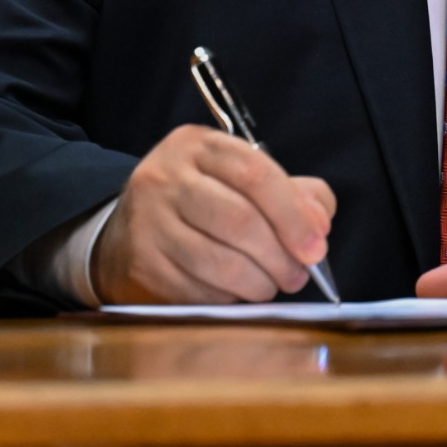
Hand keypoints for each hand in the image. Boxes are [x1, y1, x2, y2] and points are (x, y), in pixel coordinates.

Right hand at [89, 125, 335, 303]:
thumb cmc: (201, 201)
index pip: (256, 173)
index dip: (293, 214)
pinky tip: (236, 295)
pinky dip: (228, 300)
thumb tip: (319, 223)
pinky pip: (199, 291)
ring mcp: (149, 220)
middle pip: (239, 220)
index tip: (316, 247)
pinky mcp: (143, 263)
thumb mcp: (242, 179)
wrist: (127, 229)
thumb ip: (292, 193)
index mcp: (200, 146)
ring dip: (259, 284)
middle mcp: (168, 176)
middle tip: (297, 276)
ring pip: (220, 262)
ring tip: (271, 287)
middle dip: (280, 256)